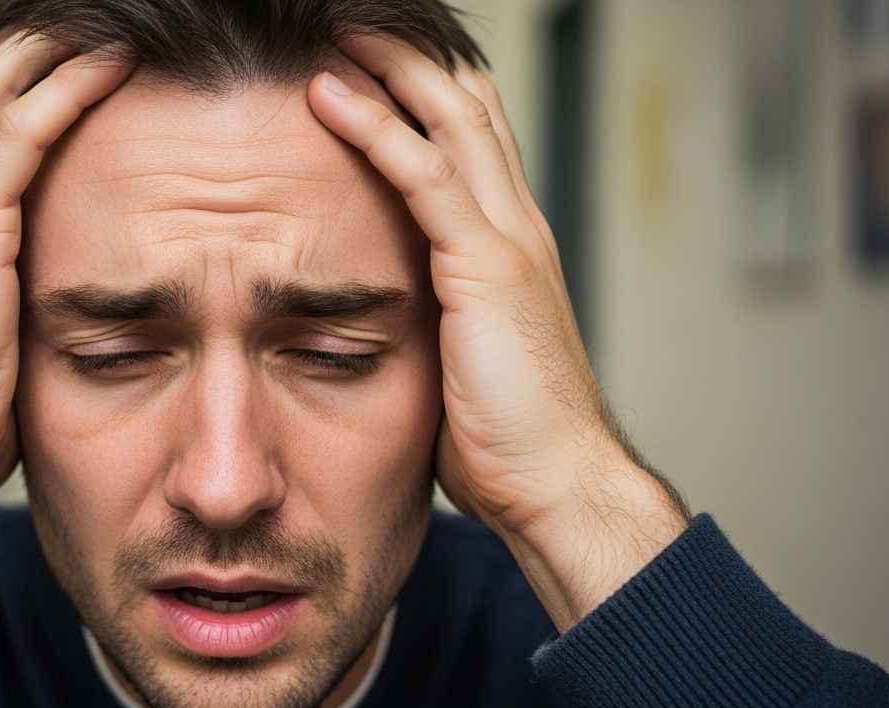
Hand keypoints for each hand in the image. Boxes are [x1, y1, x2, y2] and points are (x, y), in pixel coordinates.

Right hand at [0, 33, 133, 574]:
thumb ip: (15, 299)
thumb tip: (60, 306)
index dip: (19, 77)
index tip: (73, 56)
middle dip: (33, 43)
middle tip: (92, 24)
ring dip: (55, 48)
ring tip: (110, 26)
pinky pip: (27, 132)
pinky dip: (70, 89)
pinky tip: (113, 65)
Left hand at [307, 36, 688, 630]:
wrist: (557, 482)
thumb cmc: (508, 438)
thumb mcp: (462, 357)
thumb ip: (433, 316)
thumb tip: (384, 315)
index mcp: (511, 245)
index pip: (476, 139)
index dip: (429, 92)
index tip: (376, 63)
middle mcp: (517, 224)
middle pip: (467, 107)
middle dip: (409, 59)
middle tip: (352, 28)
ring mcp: (506, 238)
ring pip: (447, 119)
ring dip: (388, 68)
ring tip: (334, 34)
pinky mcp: (484, 266)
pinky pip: (422, 174)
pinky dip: (375, 126)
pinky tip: (331, 95)